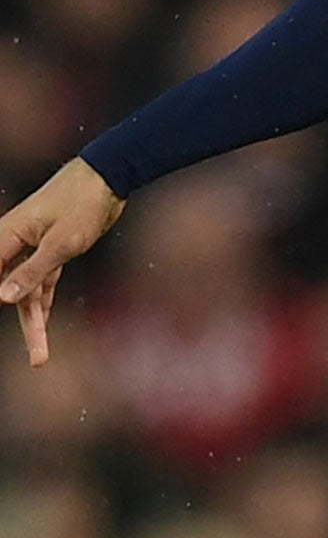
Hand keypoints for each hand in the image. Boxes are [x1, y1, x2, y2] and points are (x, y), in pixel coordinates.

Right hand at [0, 158, 124, 366]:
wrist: (108, 177)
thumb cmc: (83, 204)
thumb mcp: (61, 242)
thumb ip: (32, 272)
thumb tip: (2, 298)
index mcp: (5, 238)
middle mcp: (13, 245)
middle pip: (6, 292)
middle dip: (19, 324)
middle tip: (34, 359)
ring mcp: (32, 249)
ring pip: (27, 294)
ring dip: (34, 324)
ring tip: (40, 359)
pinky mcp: (52, 251)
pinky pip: (42, 284)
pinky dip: (44, 304)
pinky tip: (42, 328)